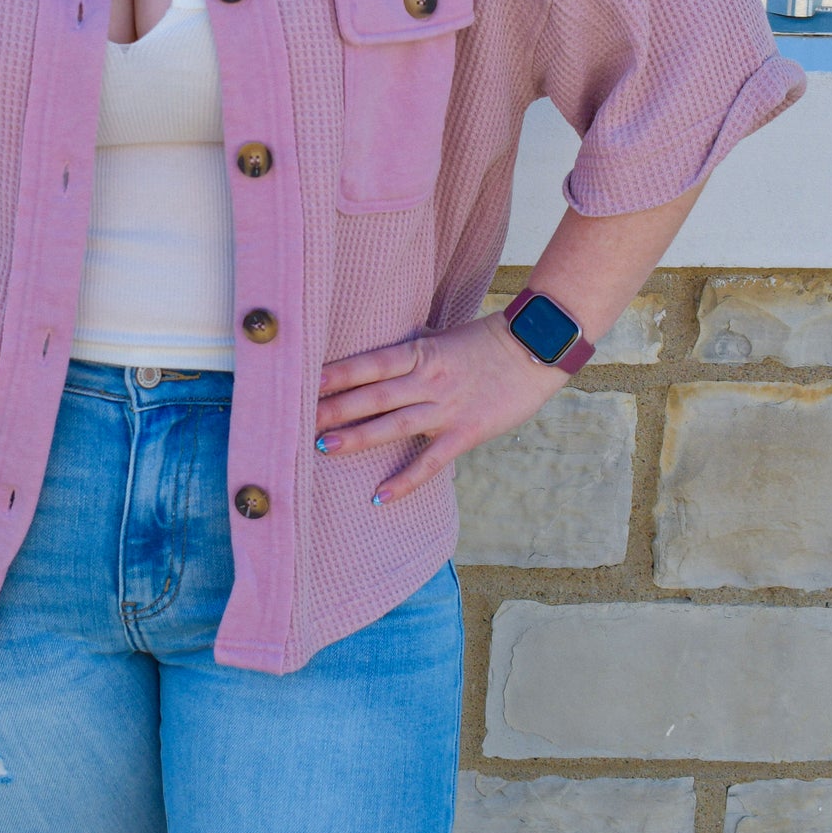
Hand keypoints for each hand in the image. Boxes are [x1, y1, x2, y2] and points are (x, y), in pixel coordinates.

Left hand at [314, 312, 568, 503]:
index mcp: (420, 352)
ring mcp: (446, 407)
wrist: (535, 351)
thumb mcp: (442, 337)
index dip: (336, 372)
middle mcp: (428, 379)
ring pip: (393, 424)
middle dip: (333, 407)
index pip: (369, 362)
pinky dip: (405, 480)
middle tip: (296, 419)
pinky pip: (430, 460)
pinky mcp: (466, 432)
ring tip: (322, 448)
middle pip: (372, 394)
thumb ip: (411, 349)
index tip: (303, 380)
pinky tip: (380, 495)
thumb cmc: (486, 342)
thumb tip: (380, 354)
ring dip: (357, 437)